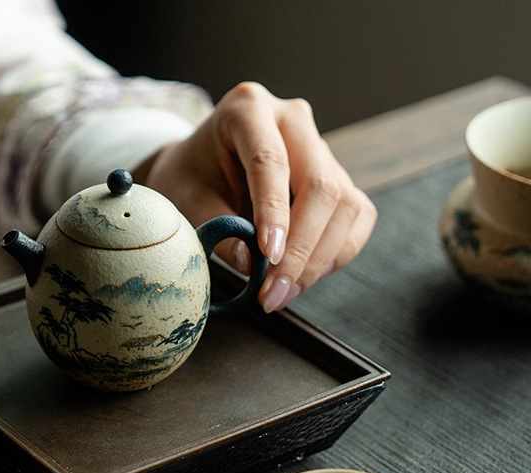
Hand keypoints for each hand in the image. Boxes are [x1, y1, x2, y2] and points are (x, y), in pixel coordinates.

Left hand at [135, 82, 376, 311]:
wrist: (200, 167)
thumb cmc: (190, 179)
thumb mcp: (186, 202)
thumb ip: (217, 231)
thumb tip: (254, 267)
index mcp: (247, 109)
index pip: (270, 161)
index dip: (274, 212)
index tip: (269, 256)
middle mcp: (292, 120)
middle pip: (321, 184)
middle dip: (301, 249)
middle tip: (273, 293)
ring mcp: (321, 147)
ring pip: (346, 205)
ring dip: (319, 260)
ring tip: (281, 293)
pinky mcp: (338, 177)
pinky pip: (356, 218)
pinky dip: (335, 255)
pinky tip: (303, 275)